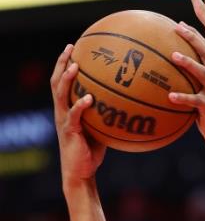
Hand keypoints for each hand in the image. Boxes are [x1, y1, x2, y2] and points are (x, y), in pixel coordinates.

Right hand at [50, 45, 105, 187]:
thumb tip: (130, 104)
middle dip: (62, 62)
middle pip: (57, 81)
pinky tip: (88, 98)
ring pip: (61, 94)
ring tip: (76, 66)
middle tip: (71, 47)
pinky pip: (74, 115)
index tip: (74, 47)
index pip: (62, 81)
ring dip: (67, 79)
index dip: (65, 63)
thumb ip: (108, 115)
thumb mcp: (101, 129)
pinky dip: (80, 106)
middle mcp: (62, 111)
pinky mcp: (69, 132)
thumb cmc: (91, 153)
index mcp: (67, 108)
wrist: (80, 173)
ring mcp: (64, 120)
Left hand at [169, 26, 204, 156]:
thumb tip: (168, 86)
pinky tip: (170, 96)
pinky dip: (183, 98)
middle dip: (193, 39)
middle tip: (177, 28)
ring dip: (188, 63)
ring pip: (203, 73)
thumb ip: (190, 89)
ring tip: (173, 55)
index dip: (194, 36)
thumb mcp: (201, 101)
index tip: (178, 24)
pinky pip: (196, 101)